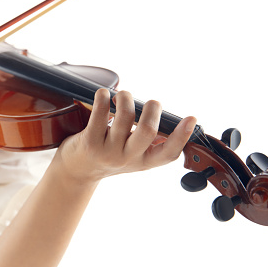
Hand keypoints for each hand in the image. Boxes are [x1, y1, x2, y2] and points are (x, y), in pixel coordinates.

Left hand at [55, 88, 196, 183]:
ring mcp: (107, 152)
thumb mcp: (132, 156)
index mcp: (143, 161)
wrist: (76, 172)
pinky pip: (100, 115)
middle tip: (149, 103)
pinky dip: (103, 98)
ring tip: (122, 96)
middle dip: (152, 109)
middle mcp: (127, 158)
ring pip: (125, 118)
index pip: (168, 153)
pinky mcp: (89, 143)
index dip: (181, 136)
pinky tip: (103, 94)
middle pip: (148, 131)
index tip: (192, 119)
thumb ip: (149, 144)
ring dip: (126, 98)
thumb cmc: (107, 157)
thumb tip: (171, 125)